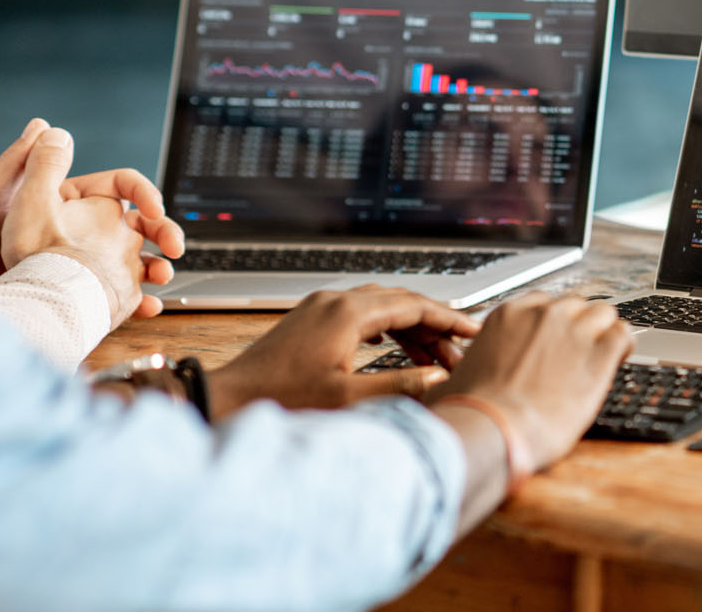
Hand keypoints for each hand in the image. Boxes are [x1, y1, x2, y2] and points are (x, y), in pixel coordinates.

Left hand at [0, 127, 183, 324]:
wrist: (29, 306)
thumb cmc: (25, 255)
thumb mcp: (29, 201)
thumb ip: (46, 164)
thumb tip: (56, 133)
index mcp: (81, 205)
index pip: (123, 186)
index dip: (144, 192)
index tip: (154, 209)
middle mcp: (97, 232)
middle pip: (144, 222)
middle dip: (166, 231)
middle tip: (174, 246)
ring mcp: (105, 262)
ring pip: (146, 257)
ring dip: (161, 265)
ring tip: (162, 275)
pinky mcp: (107, 292)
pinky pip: (134, 293)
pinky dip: (145, 300)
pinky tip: (149, 304)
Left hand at [209, 286, 482, 419]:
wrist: (228, 399)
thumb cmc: (279, 399)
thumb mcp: (348, 399)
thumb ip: (400, 385)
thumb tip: (438, 376)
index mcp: (349, 313)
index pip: (416, 305)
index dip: (450, 319)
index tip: (474, 330)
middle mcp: (335, 301)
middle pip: (402, 302)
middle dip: (435, 326)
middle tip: (459, 351)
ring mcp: (321, 307)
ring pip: (382, 307)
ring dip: (411, 328)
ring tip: (433, 358)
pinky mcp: (311, 319)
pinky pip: (362, 313)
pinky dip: (387, 327)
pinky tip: (394, 345)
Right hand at [428, 293, 631, 475]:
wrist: (492, 431)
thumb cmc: (469, 414)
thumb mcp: (453, 381)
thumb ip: (461, 373)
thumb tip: (444, 387)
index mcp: (509, 316)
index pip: (543, 305)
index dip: (552, 325)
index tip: (554, 343)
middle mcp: (543, 316)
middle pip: (575, 305)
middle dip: (578, 326)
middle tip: (579, 353)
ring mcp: (573, 332)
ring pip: (603, 313)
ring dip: (603, 331)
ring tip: (603, 354)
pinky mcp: (599, 355)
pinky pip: (623, 335)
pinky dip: (624, 345)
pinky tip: (619, 359)